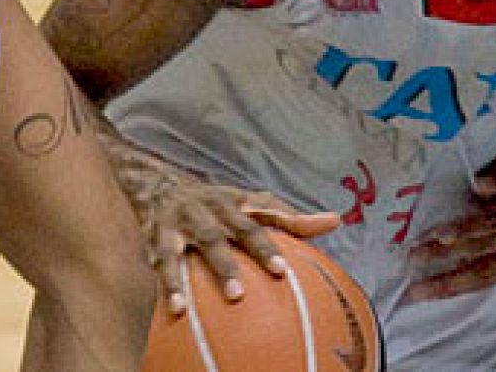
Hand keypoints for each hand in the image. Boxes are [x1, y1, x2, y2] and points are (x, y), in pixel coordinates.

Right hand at [110, 142, 339, 314]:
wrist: (160, 185)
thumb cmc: (218, 204)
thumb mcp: (253, 204)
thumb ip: (291, 218)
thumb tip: (335, 221)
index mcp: (240, 202)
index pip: (267, 216)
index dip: (280, 236)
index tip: (286, 270)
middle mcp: (216, 209)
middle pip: (236, 230)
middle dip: (254, 253)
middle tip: (267, 281)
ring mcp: (187, 221)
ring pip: (203, 246)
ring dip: (217, 271)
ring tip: (230, 299)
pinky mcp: (159, 237)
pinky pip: (165, 263)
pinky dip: (170, 285)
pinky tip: (177, 309)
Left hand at [406, 137, 495, 301]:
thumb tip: (479, 185)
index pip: (494, 221)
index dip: (467, 229)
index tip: (438, 234)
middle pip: (484, 252)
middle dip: (445, 259)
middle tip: (412, 260)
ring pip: (486, 275)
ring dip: (450, 284)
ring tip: (418, 292)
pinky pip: (492, 280)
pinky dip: (466, 288)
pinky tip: (441, 293)